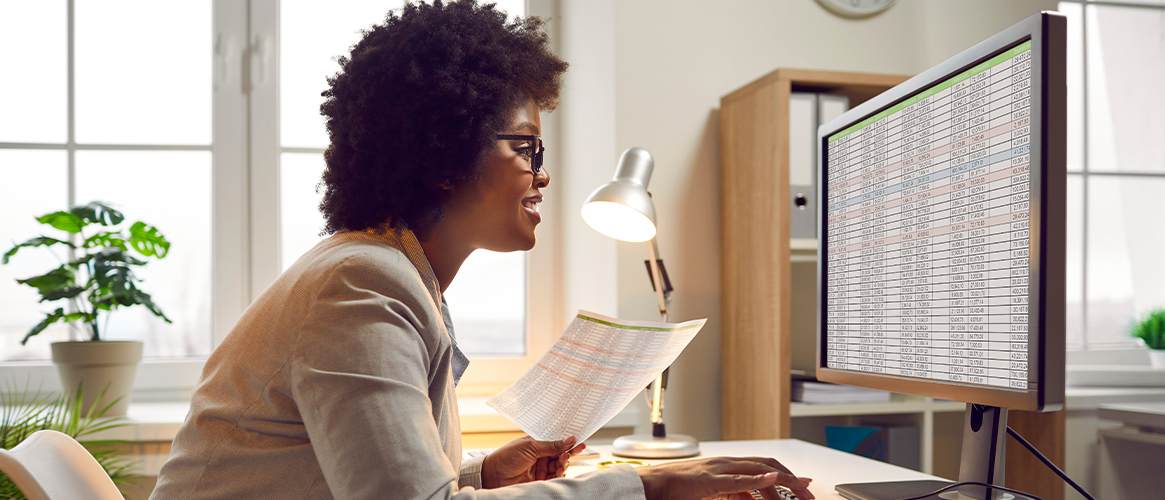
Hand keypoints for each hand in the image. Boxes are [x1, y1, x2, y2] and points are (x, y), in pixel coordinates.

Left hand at [481, 435, 585, 487]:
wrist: (492, 475)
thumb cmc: (507, 457)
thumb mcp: (530, 447)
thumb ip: (552, 445)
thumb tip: (570, 439)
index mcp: (538, 445)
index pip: (557, 442)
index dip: (568, 441)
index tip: (579, 439)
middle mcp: (541, 457)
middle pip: (561, 454)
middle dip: (569, 452)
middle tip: (576, 449)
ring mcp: (541, 469)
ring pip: (560, 466)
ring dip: (564, 463)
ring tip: (563, 460)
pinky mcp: (541, 481)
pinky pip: (555, 478)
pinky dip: (560, 474)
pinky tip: (560, 470)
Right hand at [634, 456, 813, 499]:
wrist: (654, 485)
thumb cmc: (679, 489)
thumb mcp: (715, 492)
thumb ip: (736, 493)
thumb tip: (753, 499)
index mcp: (729, 466)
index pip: (764, 465)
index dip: (787, 474)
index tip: (804, 487)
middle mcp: (727, 463)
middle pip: (768, 465)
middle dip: (792, 479)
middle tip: (809, 494)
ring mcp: (720, 469)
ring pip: (759, 470)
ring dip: (783, 480)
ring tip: (801, 491)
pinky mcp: (711, 480)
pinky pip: (738, 479)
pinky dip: (759, 478)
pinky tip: (774, 478)